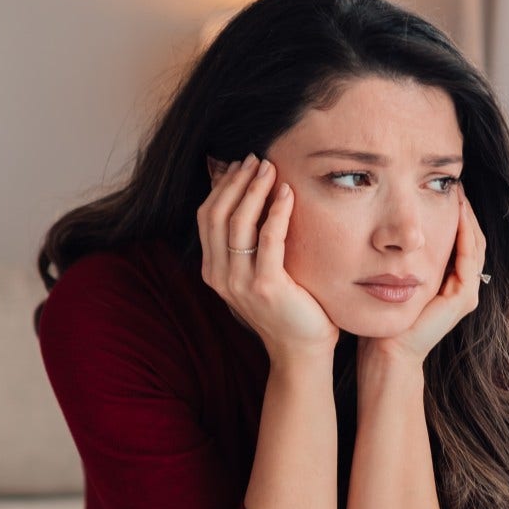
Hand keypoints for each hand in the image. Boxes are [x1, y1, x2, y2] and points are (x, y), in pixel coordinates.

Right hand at [198, 153, 338, 362]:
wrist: (301, 350)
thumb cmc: (288, 308)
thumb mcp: (260, 272)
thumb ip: (250, 243)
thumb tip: (249, 200)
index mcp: (214, 271)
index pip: (207, 218)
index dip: (221, 187)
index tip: (240, 164)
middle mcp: (220, 277)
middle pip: (217, 216)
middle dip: (235, 182)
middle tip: (256, 158)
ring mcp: (240, 284)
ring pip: (237, 224)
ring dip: (254, 190)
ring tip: (270, 168)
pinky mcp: (266, 287)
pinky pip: (268, 240)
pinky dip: (276, 212)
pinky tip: (287, 193)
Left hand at [359, 181, 486, 369]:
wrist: (383, 351)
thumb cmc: (377, 315)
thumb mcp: (384, 274)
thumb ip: (389, 253)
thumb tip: (376, 222)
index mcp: (445, 277)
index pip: (457, 236)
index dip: (453, 211)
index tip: (440, 186)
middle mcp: (460, 284)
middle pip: (471, 236)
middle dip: (464, 209)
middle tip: (455, 182)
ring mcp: (465, 292)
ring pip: (475, 244)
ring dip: (468, 218)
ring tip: (458, 192)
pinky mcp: (462, 300)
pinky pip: (469, 260)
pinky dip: (465, 236)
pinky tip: (456, 214)